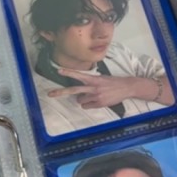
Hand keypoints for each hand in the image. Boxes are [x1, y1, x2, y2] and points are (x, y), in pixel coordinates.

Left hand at [47, 69, 171, 107]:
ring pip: (80, 101)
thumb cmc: (113, 83)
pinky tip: (97, 101)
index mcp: (93, 78)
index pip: (78, 75)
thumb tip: (80, 91)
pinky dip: (89, 104)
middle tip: (50, 94)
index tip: (58, 71)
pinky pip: (87, 106)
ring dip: (83, 99)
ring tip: (92, 96)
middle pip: (74, 90)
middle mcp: (93, 87)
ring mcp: (96, 96)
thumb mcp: (101, 78)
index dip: (68, 73)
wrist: (126, 87)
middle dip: (61, 92)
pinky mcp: (99, 103)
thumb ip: (90, 82)